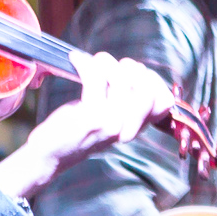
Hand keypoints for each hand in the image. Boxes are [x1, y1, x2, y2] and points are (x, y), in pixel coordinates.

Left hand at [0, 54, 178, 195]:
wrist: (52, 154)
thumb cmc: (77, 130)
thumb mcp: (110, 119)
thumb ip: (127, 102)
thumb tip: (138, 70)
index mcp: (136, 128)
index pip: (164, 102)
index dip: (152, 80)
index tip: (132, 74)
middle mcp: (128, 128)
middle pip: (147, 86)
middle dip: (129, 68)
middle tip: (109, 67)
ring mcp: (112, 123)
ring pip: (121, 78)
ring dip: (105, 62)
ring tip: (91, 64)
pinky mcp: (91, 117)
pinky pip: (96, 77)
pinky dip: (85, 63)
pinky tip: (76, 61)